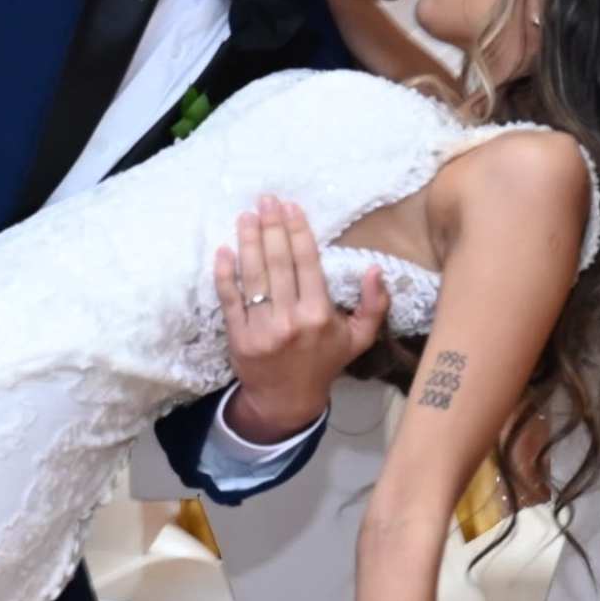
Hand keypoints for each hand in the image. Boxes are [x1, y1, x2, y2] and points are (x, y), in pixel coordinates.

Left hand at [216, 197, 389, 442]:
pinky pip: (230, 299)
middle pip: (279, 263)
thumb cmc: (324, 362)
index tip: (291, 207)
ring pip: (254, 276)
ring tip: (246, 216)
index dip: (298, 232)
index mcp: (320, 315)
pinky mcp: (239, 337)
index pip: (307, 263)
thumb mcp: (358, 338)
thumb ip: (374, 304)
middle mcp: (291, 320)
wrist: (287, 400)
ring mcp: (262, 329)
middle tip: (265, 200)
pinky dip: (225, 274)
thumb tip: (376, 270)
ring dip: (249, 242)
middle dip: (271, 227)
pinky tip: (224, 250)